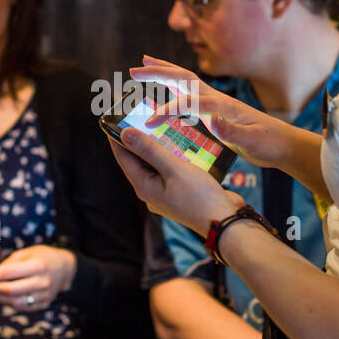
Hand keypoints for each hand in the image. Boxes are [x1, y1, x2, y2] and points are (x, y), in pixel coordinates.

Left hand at [0, 245, 76, 311]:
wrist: (65, 268)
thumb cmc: (42, 257)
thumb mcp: (26, 253)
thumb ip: (9, 264)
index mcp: (38, 266)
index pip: (7, 273)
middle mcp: (42, 282)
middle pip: (9, 290)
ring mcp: (44, 296)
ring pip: (13, 302)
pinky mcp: (43, 304)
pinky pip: (21, 307)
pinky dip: (7, 302)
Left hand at [107, 125, 243, 235]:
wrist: (224, 221)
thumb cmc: (199, 197)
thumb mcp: (173, 168)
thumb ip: (150, 150)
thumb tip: (125, 134)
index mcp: (144, 187)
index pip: (123, 157)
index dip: (117, 137)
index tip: (114, 118)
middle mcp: (151, 191)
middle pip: (139, 160)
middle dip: (139, 139)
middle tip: (140, 116)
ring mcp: (165, 193)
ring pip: (156, 164)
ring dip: (158, 146)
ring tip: (160, 125)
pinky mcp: (180, 192)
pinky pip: (170, 170)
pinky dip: (172, 156)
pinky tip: (180, 143)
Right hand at [131, 56, 294, 168]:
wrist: (283, 143)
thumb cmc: (268, 144)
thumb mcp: (252, 141)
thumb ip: (232, 130)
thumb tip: (213, 118)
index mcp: (222, 107)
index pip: (188, 102)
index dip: (167, 110)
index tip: (149, 122)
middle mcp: (217, 99)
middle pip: (183, 78)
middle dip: (158, 73)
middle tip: (134, 70)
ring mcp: (216, 102)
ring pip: (185, 80)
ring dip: (163, 71)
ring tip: (143, 64)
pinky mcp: (216, 109)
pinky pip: (189, 92)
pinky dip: (173, 85)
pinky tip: (165, 87)